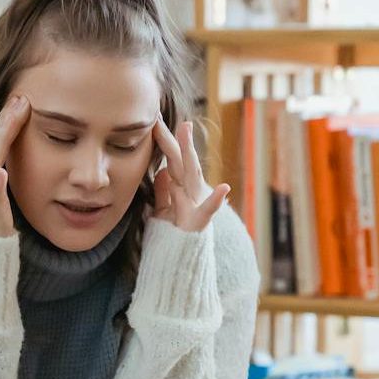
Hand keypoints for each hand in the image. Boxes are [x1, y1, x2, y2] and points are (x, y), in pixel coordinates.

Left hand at [151, 118, 229, 232]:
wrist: (181, 261)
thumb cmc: (174, 234)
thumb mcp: (163, 210)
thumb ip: (163, 192)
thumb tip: (161, 172)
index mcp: (180, 188)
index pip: (171, 160)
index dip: (164, 141)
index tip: (154, 120)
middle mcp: (190, 192)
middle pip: (181, 161)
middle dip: (175, 139)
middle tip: (165, 117)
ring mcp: (196, 204)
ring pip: (192, 175)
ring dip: (189, 152)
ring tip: (186, 131)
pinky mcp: (199, 222)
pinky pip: (209, 211)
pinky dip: (216, 200)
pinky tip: (224, 188)